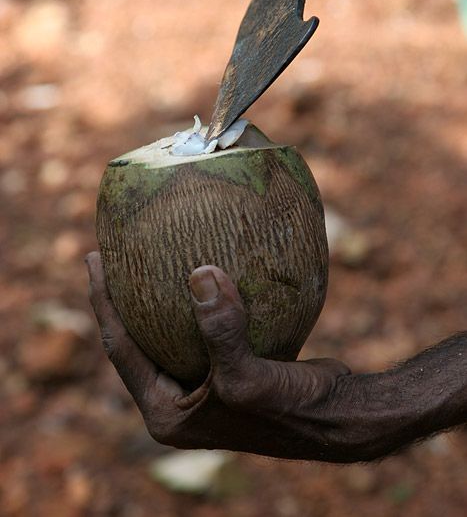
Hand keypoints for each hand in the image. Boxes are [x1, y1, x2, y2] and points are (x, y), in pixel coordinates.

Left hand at [87, 251, 466, 460]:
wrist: (340, 417)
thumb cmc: (292, 410)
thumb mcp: (247, 378)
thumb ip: (220, 331)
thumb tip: (200, 274)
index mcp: (167, 412)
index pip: (121, 349)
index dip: (104, 303)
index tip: (94, 257)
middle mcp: (179, 400)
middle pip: (137, 338)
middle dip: (122, 297)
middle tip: (110, 251)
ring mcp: (203, 384)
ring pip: (168, 330)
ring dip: (156, 295)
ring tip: (144, 253)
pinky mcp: (227, 366)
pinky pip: (201, 325)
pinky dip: (199, 297)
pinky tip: (202, 264)